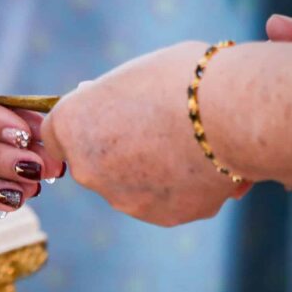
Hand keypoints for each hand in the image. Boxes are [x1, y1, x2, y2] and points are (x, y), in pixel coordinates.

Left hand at [41, 42, 244, 226]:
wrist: (234, 113)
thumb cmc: (184, 78)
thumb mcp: (135, 74)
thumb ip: (111, 97)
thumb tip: (103, 103)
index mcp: (71, 125)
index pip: (57, 134)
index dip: (83, 123)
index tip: (106, 114)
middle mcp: (87, 170)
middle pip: (95, 162)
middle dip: (118, 149)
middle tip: (157, 124)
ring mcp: (124, 199)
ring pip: (131, 185)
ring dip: (151, 170)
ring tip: (191, 141)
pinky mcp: (162, 217)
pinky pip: (167, 199)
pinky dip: (182, 187)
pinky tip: (208, 161)